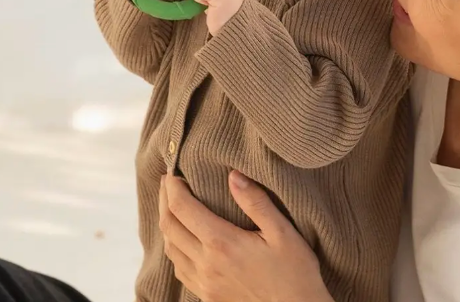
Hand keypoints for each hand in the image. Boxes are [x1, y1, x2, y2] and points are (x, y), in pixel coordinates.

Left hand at [159, 172, 331, 301]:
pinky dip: (174, 248)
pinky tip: (183, 240)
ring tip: (171, 205)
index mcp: (222, 243)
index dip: (172, 186)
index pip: (182, 208)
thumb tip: (233, 174)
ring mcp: (205, 284)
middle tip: (167, 181)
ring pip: (170, 249)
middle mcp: (207, 265)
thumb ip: (256, 201)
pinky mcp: (208, 298)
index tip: (173, 170)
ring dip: (167, 223)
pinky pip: (180, 270)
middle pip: (169, 226)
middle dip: (164, 199)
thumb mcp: (282, 232)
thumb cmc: (295, 274)